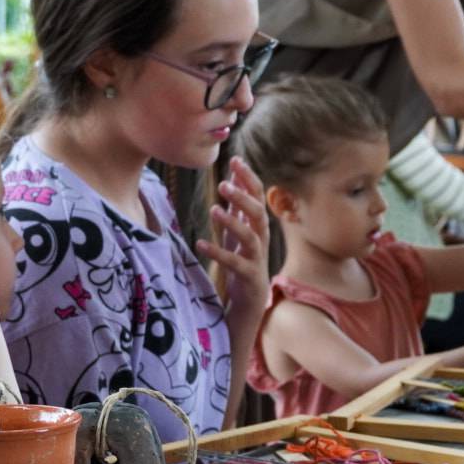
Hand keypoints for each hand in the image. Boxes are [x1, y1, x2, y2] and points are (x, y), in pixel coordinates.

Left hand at [197, 156, 269, 326]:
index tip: (235, 159)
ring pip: (252, 237)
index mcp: (258, 227)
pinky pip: (236, 263)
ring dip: (233, 222)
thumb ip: (237, 209)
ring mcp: (258, 259)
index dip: (248, 178)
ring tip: (214, 209)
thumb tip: (232, 179)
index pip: (258, 197)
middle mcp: (262, 241)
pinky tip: (200, 243)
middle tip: (224, 183)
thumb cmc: (243, 264)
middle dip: (243, 197)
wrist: (250, 304)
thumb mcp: (238, 233)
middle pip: (259, 213)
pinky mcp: (250, 278)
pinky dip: (218, 252)